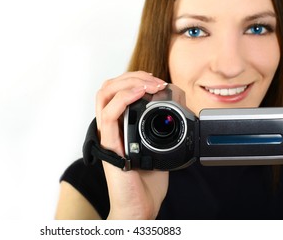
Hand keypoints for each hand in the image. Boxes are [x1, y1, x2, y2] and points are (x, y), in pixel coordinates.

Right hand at [96, 71, 168, 218]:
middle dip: (133, 76)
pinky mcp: (109, 145)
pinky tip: (140, 95)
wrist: (140, 206)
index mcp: (119, 125)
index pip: (117, 91)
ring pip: (105, 94)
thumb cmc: (146, 180)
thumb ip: (160, 127)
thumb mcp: (159, 146)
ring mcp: (108, 134)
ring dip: (128, 82)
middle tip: (154, 81)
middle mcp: (110, 126)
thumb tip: (177, 110)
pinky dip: (124, 98)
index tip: (157, 82)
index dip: (135, 79)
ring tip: (149, 85)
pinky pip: (109, 114)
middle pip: (109, 87)